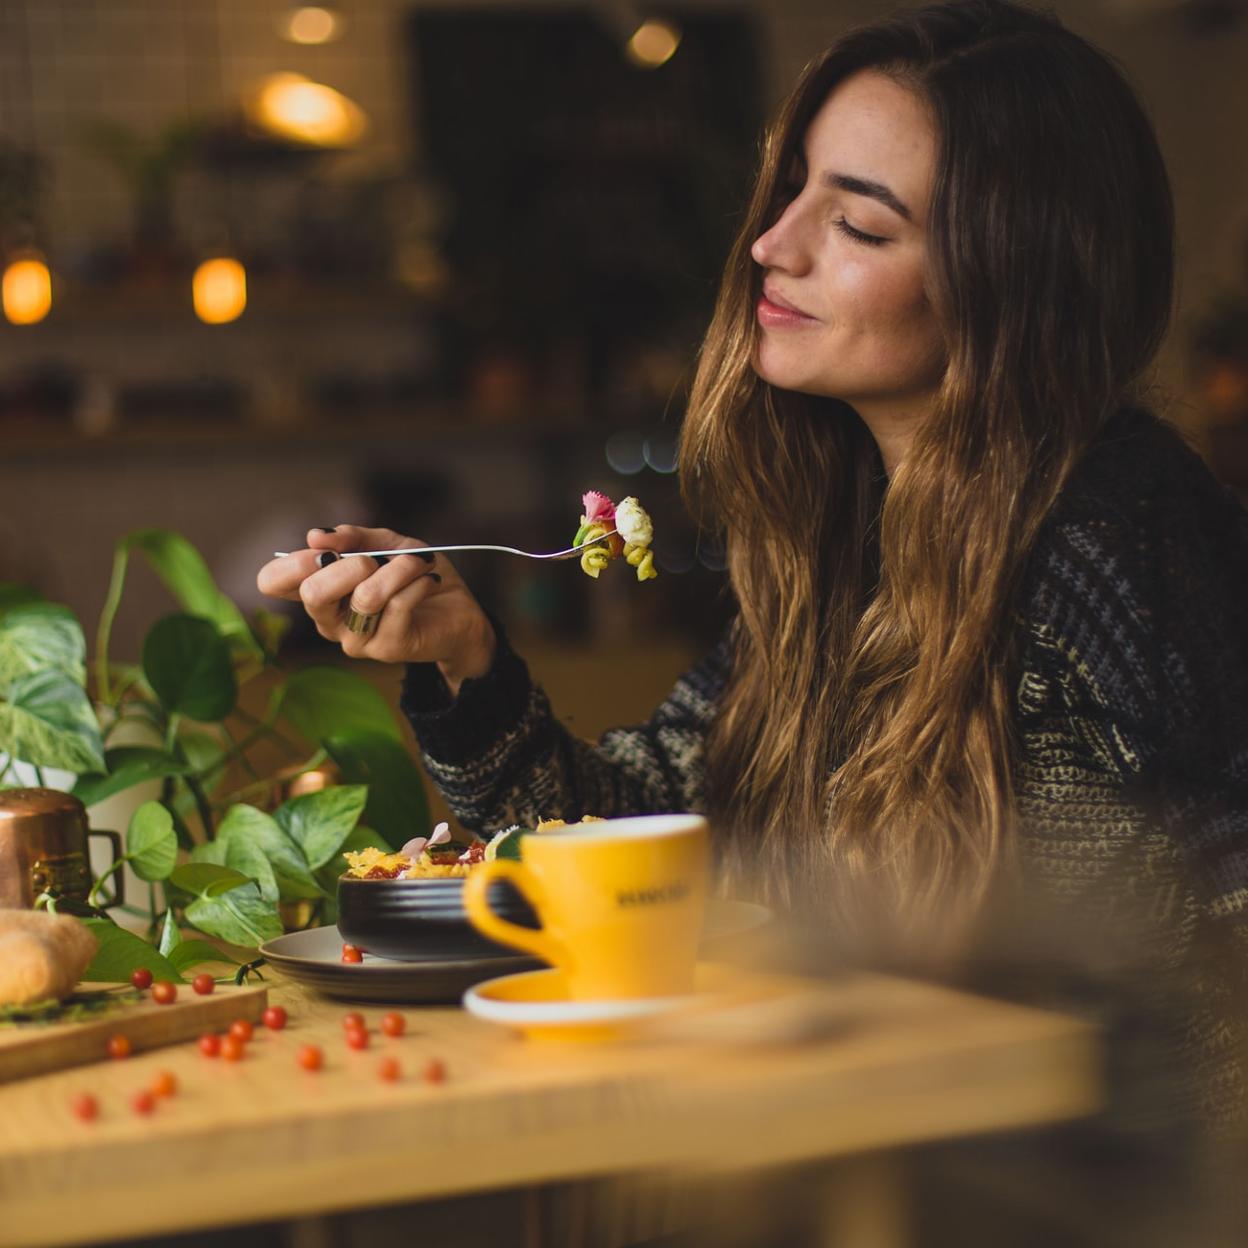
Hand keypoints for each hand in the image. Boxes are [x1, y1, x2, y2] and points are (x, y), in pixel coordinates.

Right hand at [256, 525, 496, 694]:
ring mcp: (355, 640)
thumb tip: (316, 536)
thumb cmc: (415, 576)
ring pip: (365, 596)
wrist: (459, 612)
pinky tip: (429, 579)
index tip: (325, 549)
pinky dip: (417, 582)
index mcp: (319, 592)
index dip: (292, 561)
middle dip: (349, 564)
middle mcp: (329, 620)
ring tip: (419, 562)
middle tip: (376, 559)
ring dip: (398, 569)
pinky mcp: (387, 649)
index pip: (272, 582)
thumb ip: (353, 537)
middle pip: (312, 593)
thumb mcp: (386, 544)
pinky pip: (398, 605)